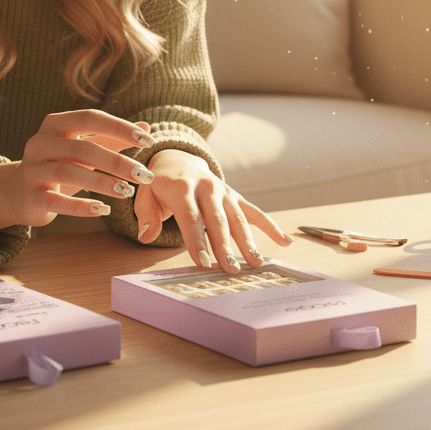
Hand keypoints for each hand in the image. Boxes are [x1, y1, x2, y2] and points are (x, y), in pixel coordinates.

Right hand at [0, 110, 154, 235]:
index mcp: (55, 124)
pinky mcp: (31, 196)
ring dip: (103, 182)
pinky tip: (103, 210)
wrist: (18, 192)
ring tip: (128, 192)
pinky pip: (58, 202)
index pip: (90, 118)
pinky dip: (82, 207)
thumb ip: (111, 139)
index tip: (147, 139)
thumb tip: (145, 126)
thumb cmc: (59, 165)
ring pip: (70, 173)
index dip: (119, 127)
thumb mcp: (83, 149)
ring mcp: (32, 170)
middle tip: (145, 174)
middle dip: (117, 161)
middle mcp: (40, 142)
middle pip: (82, 148)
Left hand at [134, 149, 293, 272]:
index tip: (203, 264)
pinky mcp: (234, 196)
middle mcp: (206, 187)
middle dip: (225, 247)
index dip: (196, 241)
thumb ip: (146, 215)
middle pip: (217, 221)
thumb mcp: (146, 194)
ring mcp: (223, 191)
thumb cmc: (160, 184)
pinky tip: (284, 241)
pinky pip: (254, 212)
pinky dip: (270, 226)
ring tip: (255, 263)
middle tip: (231, 270)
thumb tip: (145, 236)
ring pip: (237, 218)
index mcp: (182, 187)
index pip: (190, 217)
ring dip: (247, 241)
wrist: (178, 159)